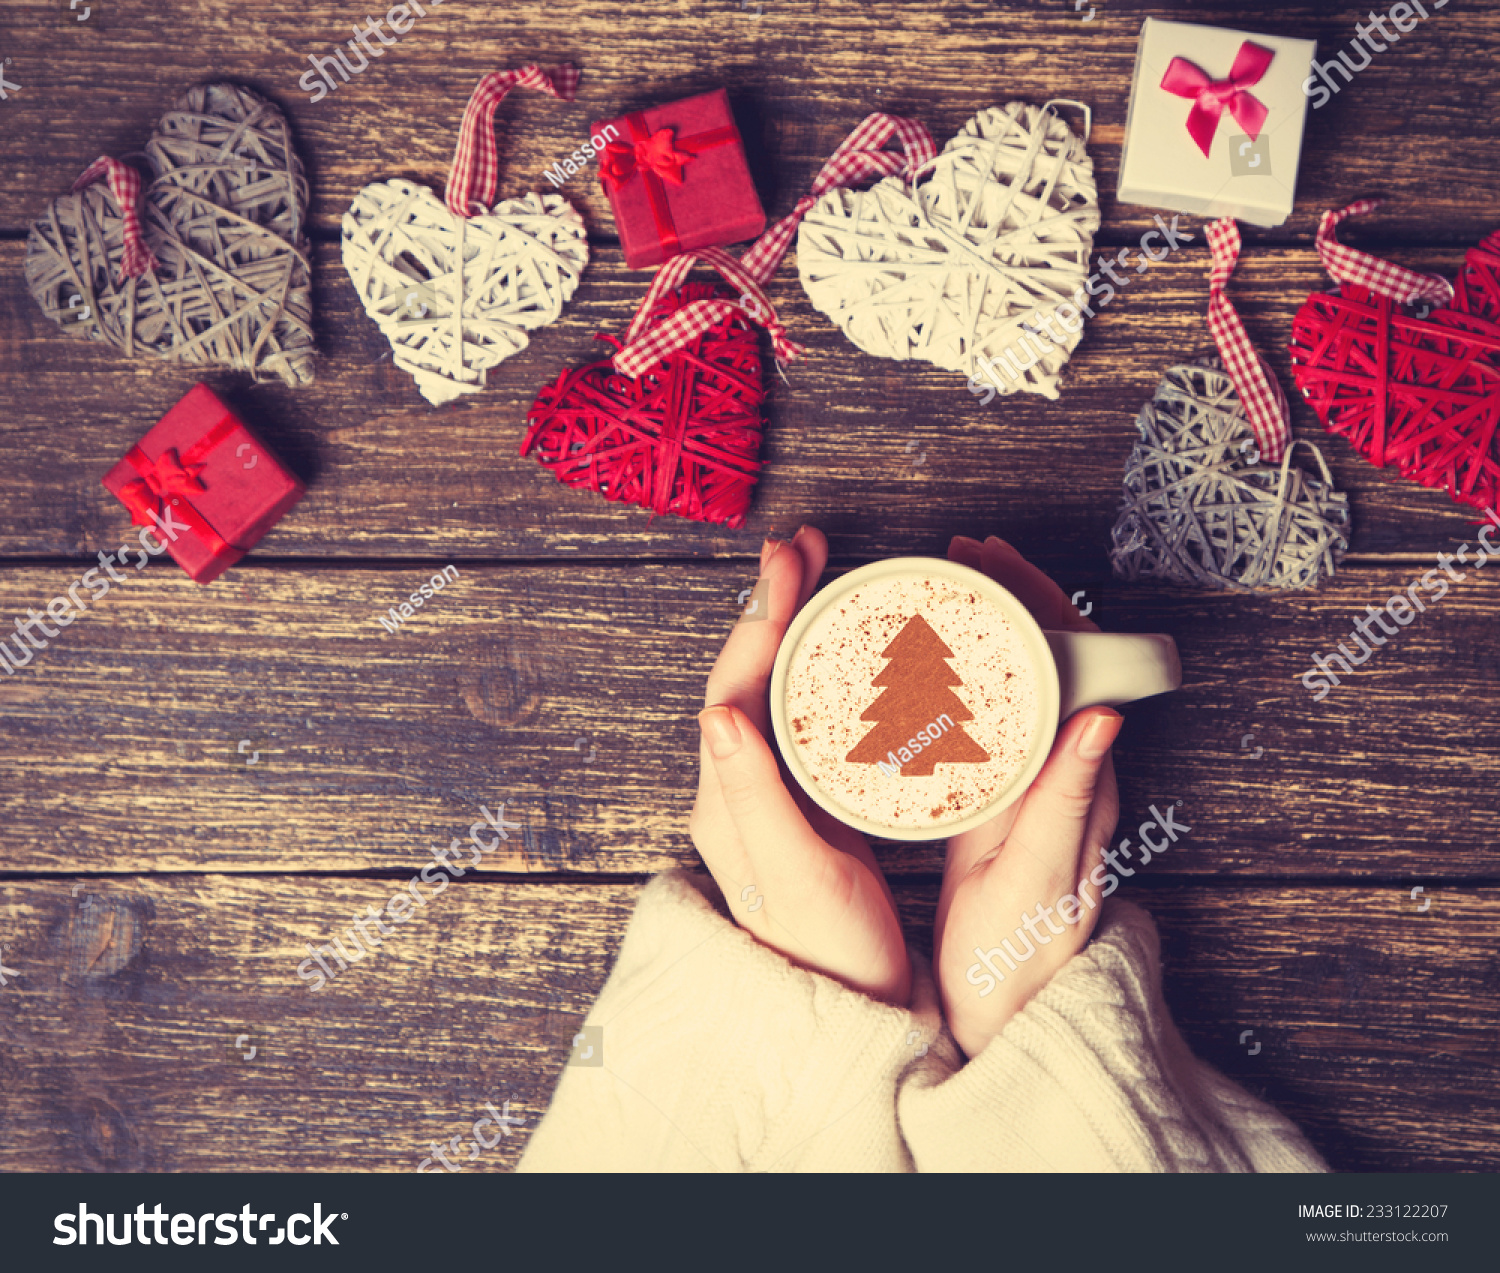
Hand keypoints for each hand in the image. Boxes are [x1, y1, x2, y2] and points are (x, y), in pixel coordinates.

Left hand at [689, 527, 911, 1005]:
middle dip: (773, 603)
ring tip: (819, 574)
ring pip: (774, 687)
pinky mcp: (801, 803)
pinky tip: (846, 652)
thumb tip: (717, 711)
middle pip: (749, 673)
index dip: (762, 617)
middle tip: (806, 546)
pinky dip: (819, 667)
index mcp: (727, 796)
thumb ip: (753, 795)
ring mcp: (768, 794)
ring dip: (792, 625)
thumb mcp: (794, 873)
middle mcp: (737, 787)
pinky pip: (803, 714)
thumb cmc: (824, 951)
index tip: (791, 562)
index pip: (736, 684)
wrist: (843, 1010)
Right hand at [934, 535, 1122, 1058]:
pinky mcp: (1005, 798)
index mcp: (1083, 779)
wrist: (1006, 1008)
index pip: (1076, 661)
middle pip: (1051, 657)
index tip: (991, 562)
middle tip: (960, 556)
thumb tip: (1103, 717)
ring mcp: (1036, 782)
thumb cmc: (1018, 953)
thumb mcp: (1037, 878)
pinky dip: (967, 670)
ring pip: (1022, 679)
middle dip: (1011, 596)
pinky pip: (995, 713)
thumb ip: (1069, 799)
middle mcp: (1069, 772)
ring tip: (948, 589)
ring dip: (991, 626)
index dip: (1037, 601)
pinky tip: (934, 660)